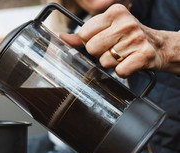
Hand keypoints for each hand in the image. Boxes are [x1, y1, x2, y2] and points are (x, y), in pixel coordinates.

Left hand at [60, 4, 176, 76]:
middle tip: (112, 49)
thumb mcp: (106, 30)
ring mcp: (136, 39)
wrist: (159, 46)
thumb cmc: (127, 38)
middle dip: (99, 54)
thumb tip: (61, 38)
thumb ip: (82, 36)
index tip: (102, 40)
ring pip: (104, 62)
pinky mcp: (144, 55)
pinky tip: (129, 63)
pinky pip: (119, 72)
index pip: (84, 33)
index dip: (89, 42)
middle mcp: (126, 23)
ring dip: (111, 64)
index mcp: (115, 12)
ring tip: (122, 56)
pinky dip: (122, 72)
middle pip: (92, 48)